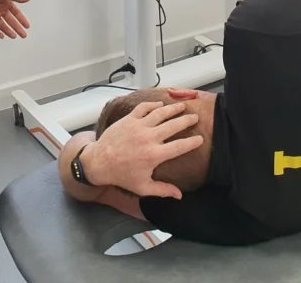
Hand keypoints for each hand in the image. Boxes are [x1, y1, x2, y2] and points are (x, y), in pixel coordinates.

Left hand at [0, 0, 30, 38]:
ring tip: (14, 36)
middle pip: (11, 21)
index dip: (22, 20)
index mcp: (6, 3)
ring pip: (2, 25)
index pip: (16, 13)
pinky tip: (2, 36)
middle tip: (23, 35)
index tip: (27, 27)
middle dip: (17, 28)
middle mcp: (0, 10)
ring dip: (8, 31)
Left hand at [81, 101, 203, 198]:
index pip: (180, 146)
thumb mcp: (143, 187)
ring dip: (173, 109)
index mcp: (155, 155)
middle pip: (173, 125)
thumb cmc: (122, 176)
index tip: (200, 138)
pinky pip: (144, 108)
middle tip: (195, 117)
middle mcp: (149, 138)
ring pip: (160, 113)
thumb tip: (179, 196)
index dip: (193, 142)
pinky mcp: (129, 119)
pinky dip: (153, 105)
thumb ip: (162, 190)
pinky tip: (160, 104)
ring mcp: (139, 126)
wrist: (99, 162)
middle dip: (186, 120)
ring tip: (182, 106)